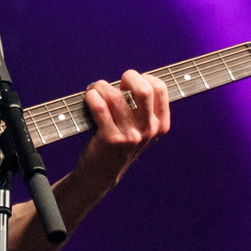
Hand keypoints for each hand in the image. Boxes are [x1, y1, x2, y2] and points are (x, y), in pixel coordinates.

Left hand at [76, 69, 169, 187]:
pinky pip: (100, 107)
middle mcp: (149, 130)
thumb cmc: (119, 143)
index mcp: (161, 125)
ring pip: (115, 96)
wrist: (102, 173)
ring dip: (101, 87)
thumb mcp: (141, 129)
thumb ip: (142, 107)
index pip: (160, 89)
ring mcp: (131, 136)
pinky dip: (92, 96)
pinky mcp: (111, 139)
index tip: (130, 82)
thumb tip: (130, 77)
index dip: (144, 77)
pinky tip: (89, 97)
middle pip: (144, 90)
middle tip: (118, 83)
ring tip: (95, 89)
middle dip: (128, 77)